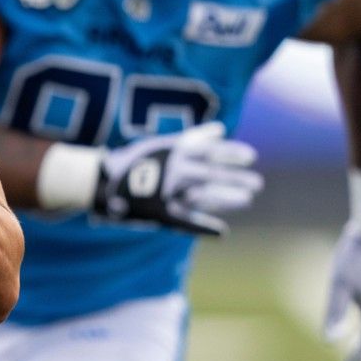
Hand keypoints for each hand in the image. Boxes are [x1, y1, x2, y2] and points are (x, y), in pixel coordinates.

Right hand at [93, 122, 261, 234]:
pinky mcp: (159, 213)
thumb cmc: (134, 160)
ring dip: (226, 198)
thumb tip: (220, 128)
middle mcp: (171, 170)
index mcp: (172, 152)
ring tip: (246, 199)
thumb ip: (193, 138)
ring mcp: (166, 192)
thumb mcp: (162, 144)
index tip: (252, 156)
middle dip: (236, 178)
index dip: (231, 153)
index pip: (209, 150)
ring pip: (203, 195)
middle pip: (211, 173)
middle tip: (257, 183)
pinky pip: (185, 222)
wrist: (102, 182)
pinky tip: (222, 232)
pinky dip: (204, 227)